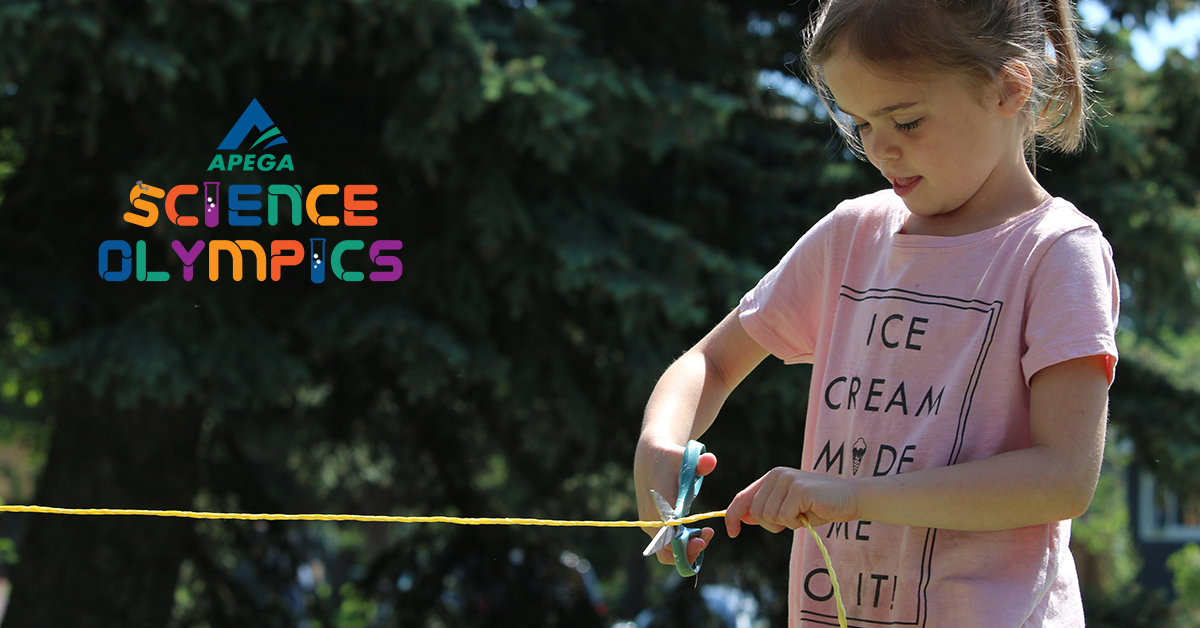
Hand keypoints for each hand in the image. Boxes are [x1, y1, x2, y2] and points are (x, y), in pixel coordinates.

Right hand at [634, 439, 717, 565]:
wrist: (649, 457)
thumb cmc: (669, 458)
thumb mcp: (684, 456)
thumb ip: (699, 462)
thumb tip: (711, 461)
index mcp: (659, 504)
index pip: (669, 535)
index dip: (685, 544)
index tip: (704, 536)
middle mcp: (651, 518)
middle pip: (667, 551)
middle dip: (690, 551)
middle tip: (708, 535)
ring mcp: (650, 525)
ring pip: (665, 553)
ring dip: (686, 550)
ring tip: (704, 534)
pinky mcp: (652, 527)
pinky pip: (665, 547)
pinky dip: (681, 546)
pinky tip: (696, 532)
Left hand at [725, 467, 857, 536]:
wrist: (851, 498)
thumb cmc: (820, 506)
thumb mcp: (789, 508)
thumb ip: (767, 509)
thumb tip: (743, 517)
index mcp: (772, 478)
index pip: (743, 497)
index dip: (732, 515)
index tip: (732, 532)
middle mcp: (776, 475)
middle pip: (756, 512)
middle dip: (772, 525)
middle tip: (793, 520)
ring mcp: (787, 480)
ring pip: (769, 516)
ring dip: (786, 524)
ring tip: (803, 514)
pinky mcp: (798, 489)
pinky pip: (784, 517)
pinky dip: (796, 523)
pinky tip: (809, 514)